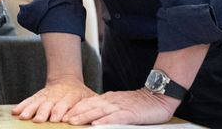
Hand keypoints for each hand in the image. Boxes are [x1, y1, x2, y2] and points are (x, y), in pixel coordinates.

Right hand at [13, 77, 95, 122]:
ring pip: (37, 102)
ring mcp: (46, 95)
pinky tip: (16, 111)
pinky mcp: (38, 96)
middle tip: (39, 120)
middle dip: (43, 112)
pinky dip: (22, 105)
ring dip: (29, 109)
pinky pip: (29, 100)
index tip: (57, 118)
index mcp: (71, 96)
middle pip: (49, 104)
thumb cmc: (81, 94)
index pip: (65, 103)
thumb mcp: (91, 97)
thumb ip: (93, 107)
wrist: (66, 79)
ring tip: (23, 116)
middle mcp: (57, 95)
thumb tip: (101, 116)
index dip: (60, 111)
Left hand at [62, 88, 176, 125]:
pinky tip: (96, 124)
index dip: (76, 109)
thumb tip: (95, 116)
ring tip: (73, 122)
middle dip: (75, 113)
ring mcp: (120, 106)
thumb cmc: (141, 103)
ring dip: (84, 117)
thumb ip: (108, 108)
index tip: (65, 114)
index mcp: (109, 99)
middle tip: (63, 119)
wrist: (159, 96)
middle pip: (90, 107)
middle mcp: (112, 101)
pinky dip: (105, 121)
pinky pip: (115, 118)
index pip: (88, 103)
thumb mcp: (121, 103)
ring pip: (99, 112)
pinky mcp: (130, 113)